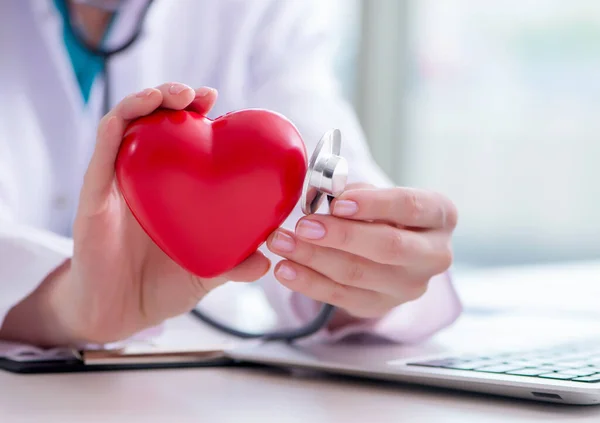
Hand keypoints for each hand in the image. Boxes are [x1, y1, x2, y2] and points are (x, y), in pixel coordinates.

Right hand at [1, 83, 269, 346]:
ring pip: (126, 127)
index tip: (219, 105)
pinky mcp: (93, 198)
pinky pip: (101, 155)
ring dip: (149, 101)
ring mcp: (116, 186)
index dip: (199, 118)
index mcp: (170, 191)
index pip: (182, 142)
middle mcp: (142, 181)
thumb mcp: (206, 273)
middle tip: (201, 94)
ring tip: (176, 94)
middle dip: (176, 99)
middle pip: (155, 124)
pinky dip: (117, 127)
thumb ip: (234, 264)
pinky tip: (134, 113)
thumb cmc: (160, 287)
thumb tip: (268, 259)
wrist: (118, 315)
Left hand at [266, 183, 456, 323]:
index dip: (373, 204)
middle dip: (340, 236)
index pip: (410, 207)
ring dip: (314, 258)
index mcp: (440, 216)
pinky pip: (341, 297)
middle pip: (388, 247)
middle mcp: (434, 255)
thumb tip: (322, 195)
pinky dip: (309, 283)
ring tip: (281, 242)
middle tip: (303, 225)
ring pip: (359, 274)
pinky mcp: (381, 306)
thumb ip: (354, 192)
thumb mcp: (375, 193)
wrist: (388, 247)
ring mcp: (410, 286)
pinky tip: (285, 270)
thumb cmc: (380, 212)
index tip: (337, 202)